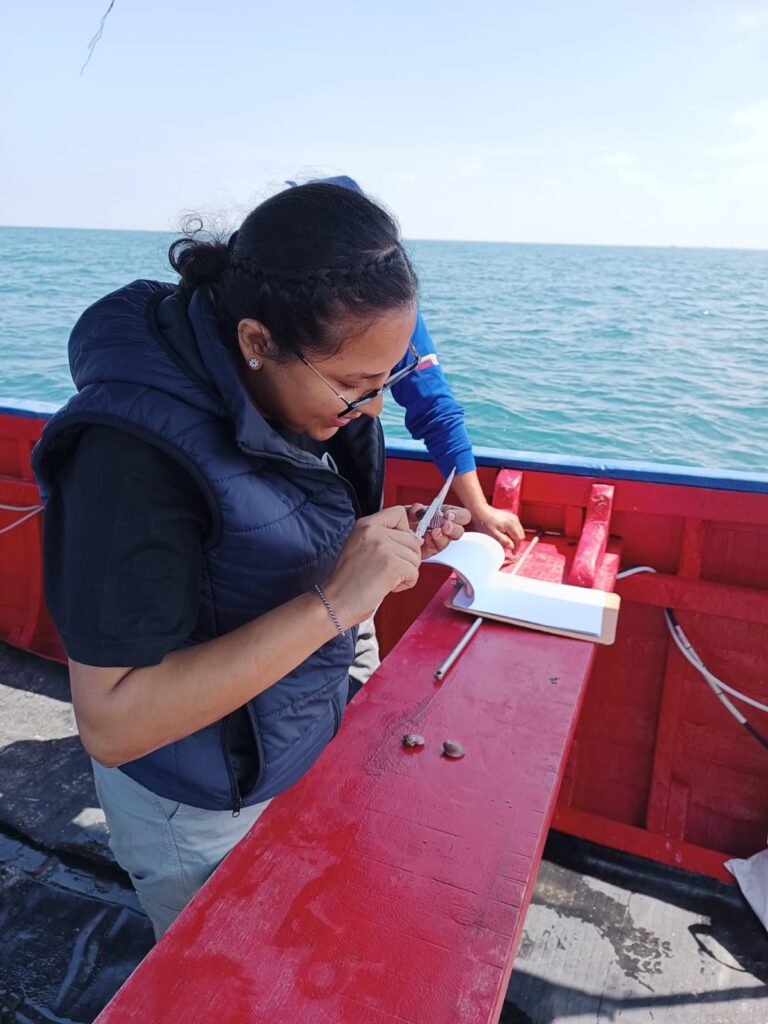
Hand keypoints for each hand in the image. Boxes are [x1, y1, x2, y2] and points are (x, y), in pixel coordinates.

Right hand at [322, 506, 422, 627]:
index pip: (398, 514)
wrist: (335, 602)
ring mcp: (383, 547)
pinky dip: (406, 584)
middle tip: (389, 570)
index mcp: (365, 525)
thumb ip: (386, 538)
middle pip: (412, 539)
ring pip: (416, 557)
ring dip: (406, 573)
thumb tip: (417, 540)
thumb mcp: (362, 547)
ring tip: (386, 579)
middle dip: (407, 558)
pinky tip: (389, 587)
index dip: (405, 531)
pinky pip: (414, 573)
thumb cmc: (347, 582)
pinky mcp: (392, 565)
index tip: (400, 547)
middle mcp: (374, 531)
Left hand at [406, 503, 470, 559]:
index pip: (463, 516)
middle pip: (459, 531)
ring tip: (432, 533)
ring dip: (441, 537)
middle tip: (444, 526)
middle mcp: (445, 528)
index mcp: (446, 514)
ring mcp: (438, 541)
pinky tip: (424, 540)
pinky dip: (429, 544)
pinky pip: (434, 550)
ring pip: (447, 542)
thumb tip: (419, 509)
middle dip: (453, 529)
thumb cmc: (404, 519)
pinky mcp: (429, 551)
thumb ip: (415, 509)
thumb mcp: (409, 511)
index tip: (448, 515)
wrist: (395, 532)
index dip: (459, 515)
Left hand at [473, 504, 524, 549]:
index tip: (513, 552)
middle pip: (521, 535)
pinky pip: (516, 527)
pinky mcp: (511, 517)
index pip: (519, 538)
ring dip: (514, 537)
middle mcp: (514, 520)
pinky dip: (512, 532)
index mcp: (511, 524)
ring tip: (505, 540)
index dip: (516, 547)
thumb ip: (504, 541)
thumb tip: (512, 546)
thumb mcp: (493, 534)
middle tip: (509, 548)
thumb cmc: (485, 521)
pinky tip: (505, 534)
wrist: (481, 511)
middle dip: (516, 542)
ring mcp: (513, 517)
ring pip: (519, 531)